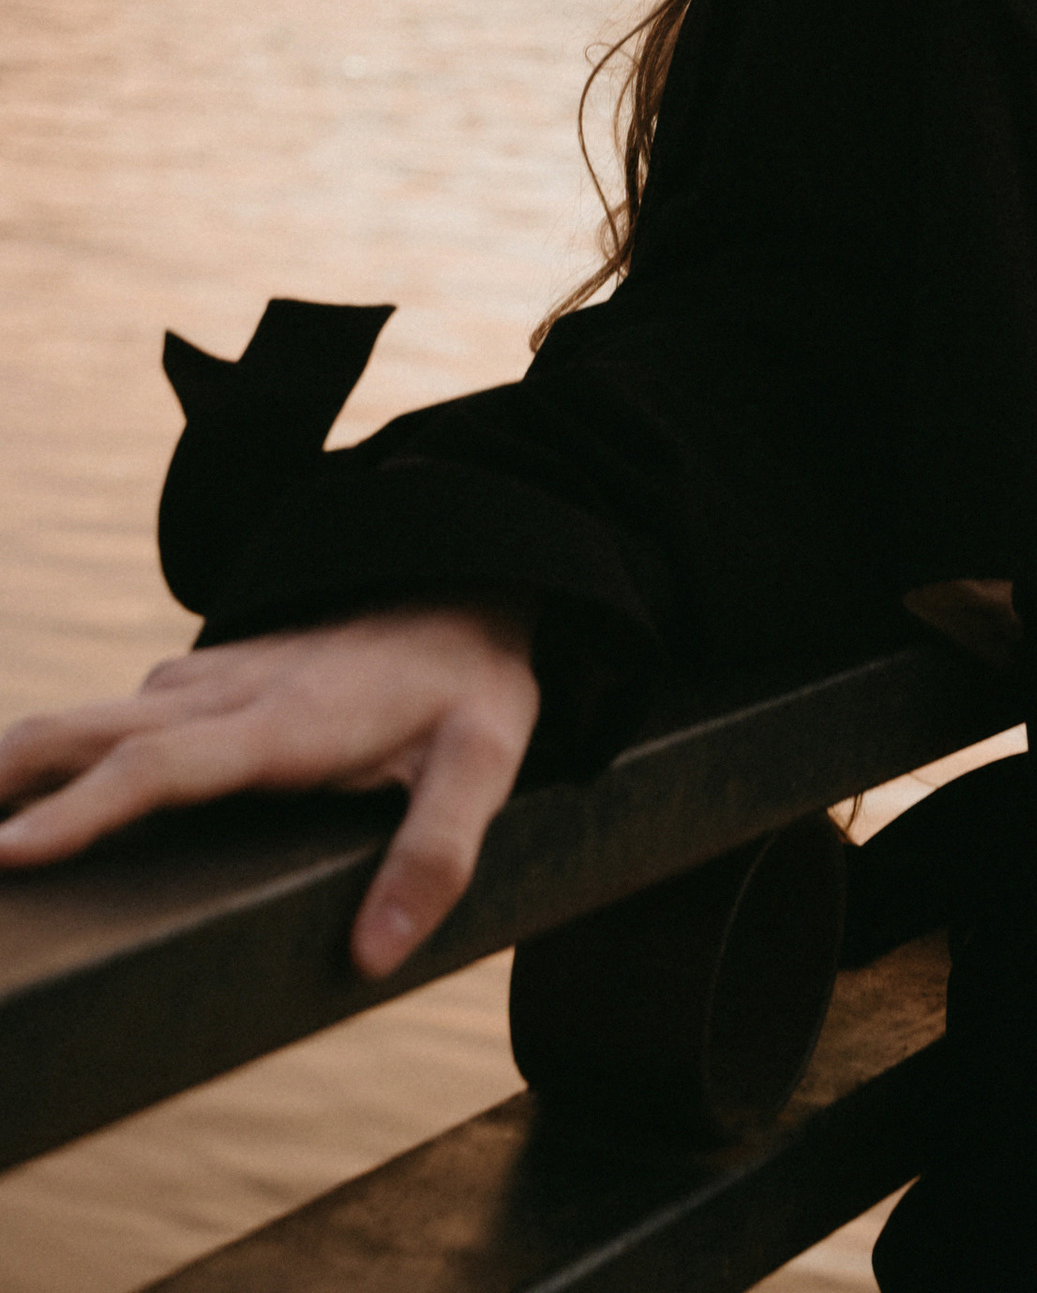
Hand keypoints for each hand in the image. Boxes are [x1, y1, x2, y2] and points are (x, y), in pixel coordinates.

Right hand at [0, 601, 538, 979]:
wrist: (469, 585)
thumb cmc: (469, 687)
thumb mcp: (484, 766)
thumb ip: (435, 857)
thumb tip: (371, 955)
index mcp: (283, 723)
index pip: (162, 766)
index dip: (81, 811)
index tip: (8, 853)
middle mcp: (228, 694)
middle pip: (90, 728)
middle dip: (6, 776)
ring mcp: (210, 681)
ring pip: (94, 718)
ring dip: (23, 765)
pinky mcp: (206, 681)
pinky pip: (121, 716)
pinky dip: (65, 754)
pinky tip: (32, 799)